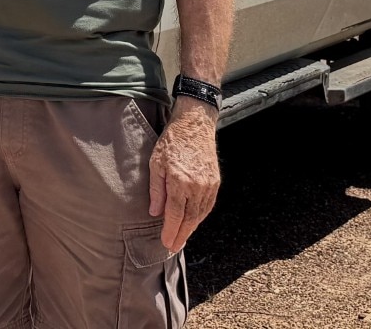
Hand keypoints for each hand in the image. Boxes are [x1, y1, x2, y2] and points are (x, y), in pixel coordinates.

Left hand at [147, 97, 219, 252]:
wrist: (195, 124)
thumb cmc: (172, 141)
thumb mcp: (156, 163)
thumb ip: (156, 190)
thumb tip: (155, 212)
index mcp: (180, 182)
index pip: (175, 215)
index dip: (171, 231)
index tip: (166, 242)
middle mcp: (197, 186)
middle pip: (190, 219)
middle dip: (181, 235)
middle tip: (173, 247)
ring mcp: (209, 185)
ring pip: (200, 214)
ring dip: (191, 228)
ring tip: (182, 238)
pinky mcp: (215, 181)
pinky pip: (208, 205)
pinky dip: (200, 216)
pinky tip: (193, 221)